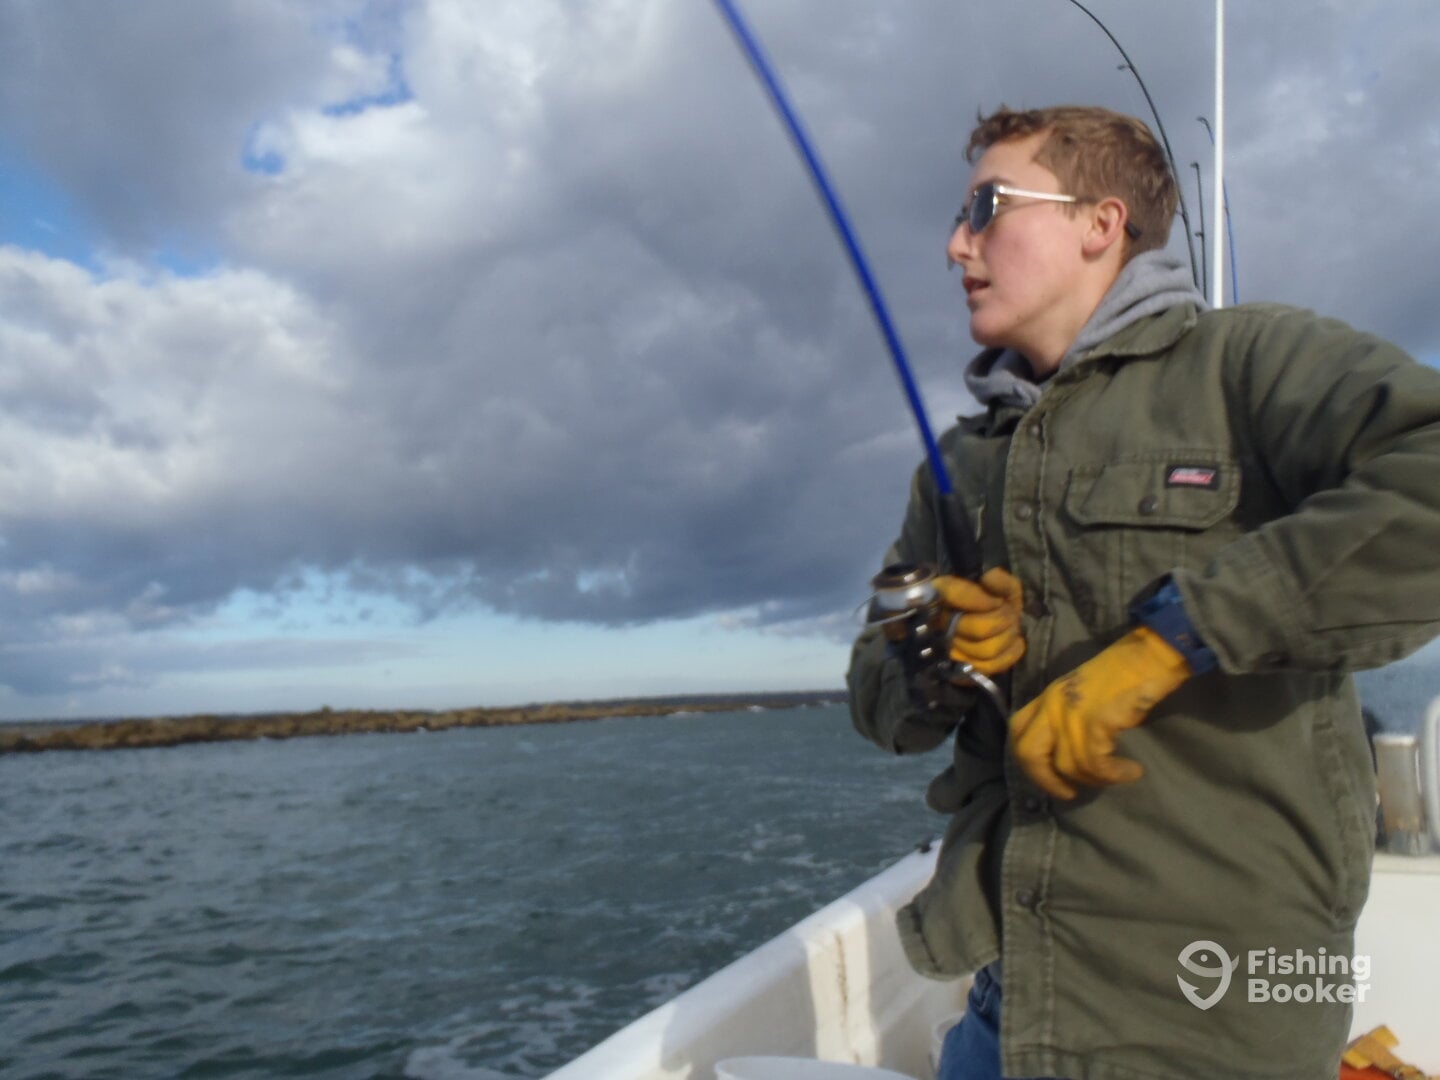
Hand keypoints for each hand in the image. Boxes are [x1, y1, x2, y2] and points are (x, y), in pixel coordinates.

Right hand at [934, 567, 1025, 675]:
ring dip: (1007, 637)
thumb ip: (1000, 581)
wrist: (1001, 622)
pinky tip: (1015, 642)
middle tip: (1010, 614)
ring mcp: (951, 648)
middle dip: (1002, 621)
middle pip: (978, 629)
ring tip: (1012, 628)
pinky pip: (989, 667)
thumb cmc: (999, 601)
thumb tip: (988, 578)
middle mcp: (941, 622)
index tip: (997, 600)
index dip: (980, 600)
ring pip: (986, 650)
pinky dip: (1010, 654)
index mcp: (945, 595)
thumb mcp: (1005, 586)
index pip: (954, 595)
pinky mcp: (965, 667)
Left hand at [1009, 625, 1191, 799]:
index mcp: (1048, 696)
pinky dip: (1113, 774)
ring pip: (1067, 765)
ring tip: (1120, 775)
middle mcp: (1051, 704)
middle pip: (1028, 753)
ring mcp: (1070, 712)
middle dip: (1046, 781)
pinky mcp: (1095, 721)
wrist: (1151, 654)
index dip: (1028, 759)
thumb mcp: (1084, 694)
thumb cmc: (1125, 672)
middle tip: (1069, 793)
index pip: (1016, 729)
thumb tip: (1073, 756)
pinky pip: (1095, 762)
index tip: (1049, 775)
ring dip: (1096, 779)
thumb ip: (1071, 718)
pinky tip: (1131, 771)